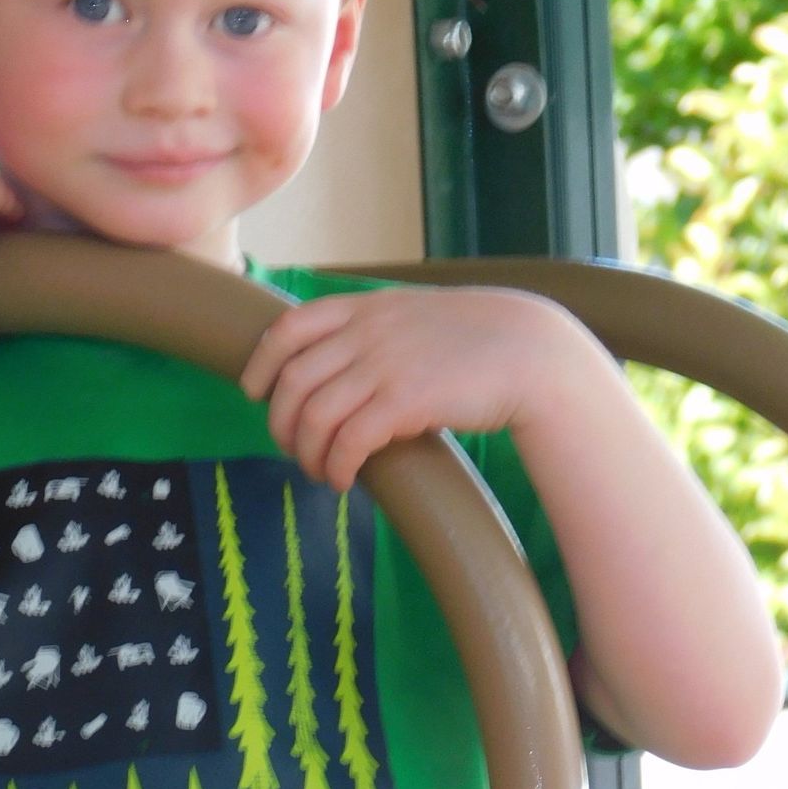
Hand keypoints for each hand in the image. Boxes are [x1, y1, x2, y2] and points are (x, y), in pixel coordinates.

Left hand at [240, 286, 579, 490]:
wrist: (532, 352)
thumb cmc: (476, 342)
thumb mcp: (413, 317)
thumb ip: (372, 332)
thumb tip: (336, 369)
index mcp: (365, 308)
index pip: (287, 328)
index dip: (261, 364)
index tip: (255, 392)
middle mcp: (367, 332)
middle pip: (293, 381)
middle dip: (281, 423)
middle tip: (292, 448)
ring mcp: (385, 364)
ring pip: (315, 415)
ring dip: (307, 453)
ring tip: (320, 472)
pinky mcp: (407, 400)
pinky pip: (349, 440)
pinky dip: (337, 466)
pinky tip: (345, 480)